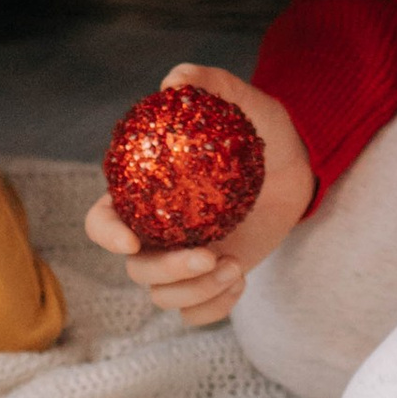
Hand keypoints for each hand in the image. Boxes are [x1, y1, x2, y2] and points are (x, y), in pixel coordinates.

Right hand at [83, 61, 313, 329]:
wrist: (295, 163)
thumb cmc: (256, 127)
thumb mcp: (237, 98)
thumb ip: (205, 83)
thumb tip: (172, 83)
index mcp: (143, 194)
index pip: (101, 219)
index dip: (106, 234)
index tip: (131, 239)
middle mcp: (155, 232)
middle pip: (136, 269)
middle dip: (167, 272)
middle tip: (209, 257)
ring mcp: (181, 261)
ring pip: (163, 297)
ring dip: (196, 292)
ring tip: (234, 266)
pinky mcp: (208, 281)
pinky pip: (195, 315)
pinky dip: (213, 309)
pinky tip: (239, 279)